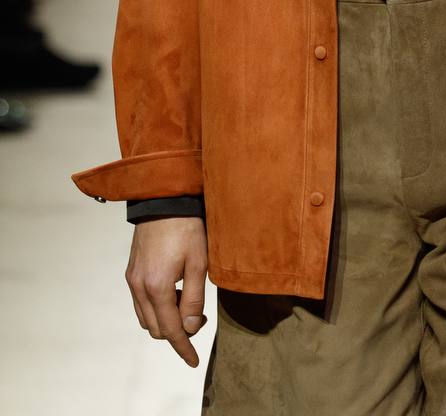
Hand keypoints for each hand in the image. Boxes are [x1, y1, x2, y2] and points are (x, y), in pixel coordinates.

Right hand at [125, 216, 208, 366]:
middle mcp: (140, 287)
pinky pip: (140, 303)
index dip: (183, 348)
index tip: (193, 360)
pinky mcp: (131, 272)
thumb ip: (194, 298)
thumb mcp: (199, 262)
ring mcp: (133, 279)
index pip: (171, 330)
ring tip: (187, 300)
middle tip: (199, 315)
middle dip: (178, 331)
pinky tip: (174, 291)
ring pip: (146, 318)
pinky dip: (156, 307)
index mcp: (158, 287)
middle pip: (156, 328)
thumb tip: (191, 327)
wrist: (163, 199)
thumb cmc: (187, 227)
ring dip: (166, 319)